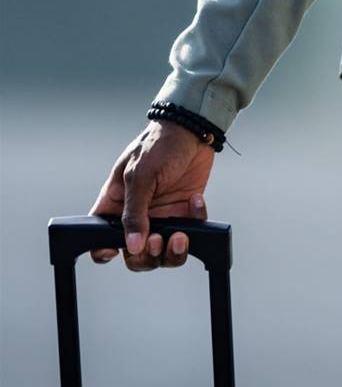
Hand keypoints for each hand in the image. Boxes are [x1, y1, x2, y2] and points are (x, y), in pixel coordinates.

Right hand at [88, 120, 214, 269]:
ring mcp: (162, 217)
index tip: (114, 253)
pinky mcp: (185, 213)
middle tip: (156, 240)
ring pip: (163, 253)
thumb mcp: (138, 175)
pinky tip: (195, 200)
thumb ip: (133, 213)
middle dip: (145, 256)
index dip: (103, 251)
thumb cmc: (158, 144)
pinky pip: (191, 233)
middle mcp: (137, 216)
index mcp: (115, 205)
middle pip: (135, 255)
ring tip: (180, 235)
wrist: (193, 130)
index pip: (100, 238)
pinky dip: (196, 221)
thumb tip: (132, 246)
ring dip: (172, 252)